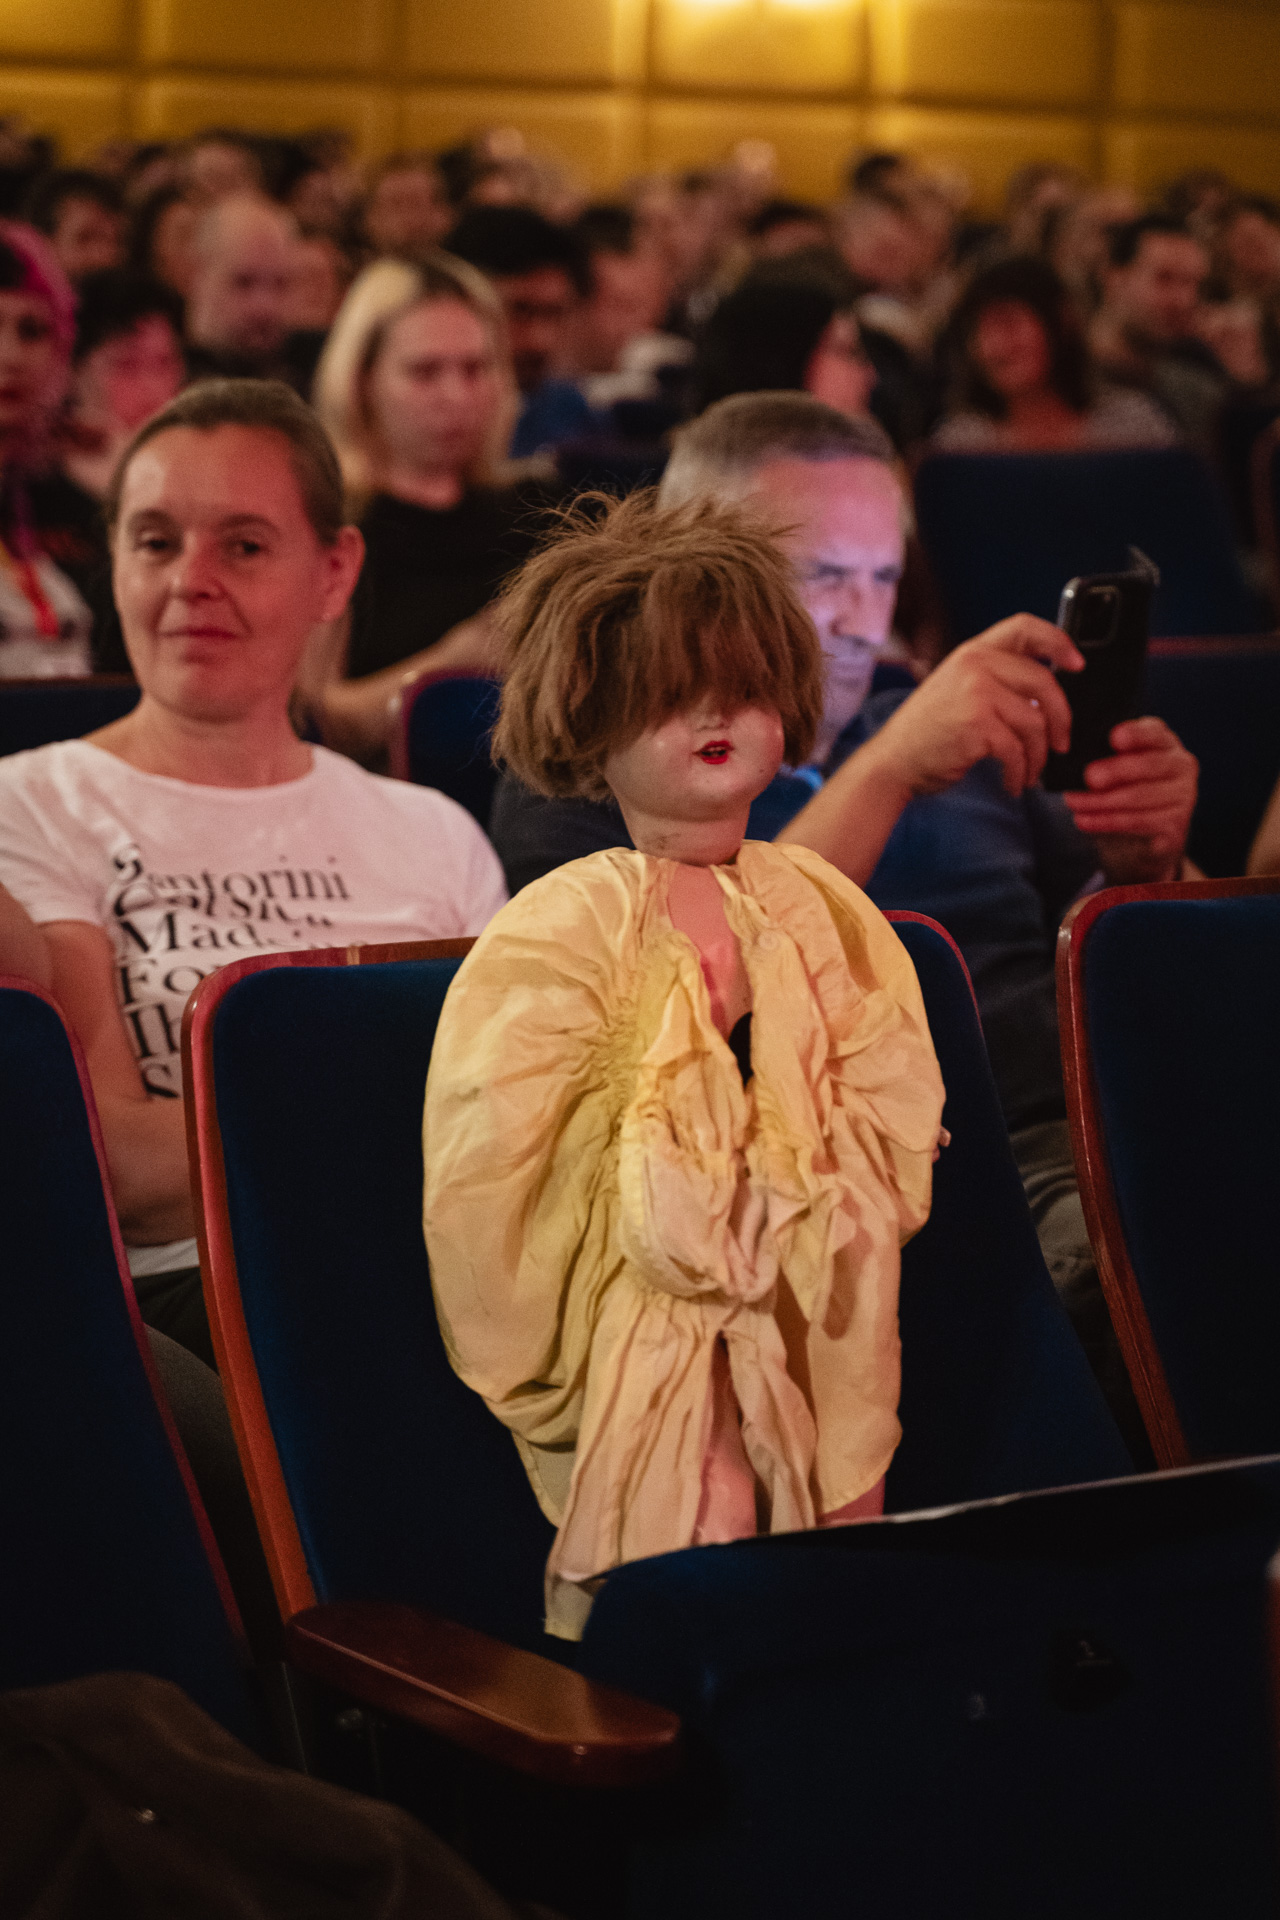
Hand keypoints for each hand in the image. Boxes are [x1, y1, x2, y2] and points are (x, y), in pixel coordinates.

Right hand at [867, 614, 1082, 798]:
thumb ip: (995, 681)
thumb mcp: (958, 690)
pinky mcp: (977, 725)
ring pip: (1035, 721)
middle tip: (1061, 743)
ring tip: (1030, 771)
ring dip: (1039, 754)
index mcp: (973, 652)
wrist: (893, 762)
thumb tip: (1045, 696)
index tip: (1077, 664)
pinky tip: (1014, 782)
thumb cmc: (927, 734)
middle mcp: (974, 665)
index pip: (1025, 627)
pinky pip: (1018, 749)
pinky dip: (1021, 772)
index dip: (1059, 641)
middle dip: (1061, 718)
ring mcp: (976, 693)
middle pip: (1044, 681)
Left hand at [1062, 717, 1197, 882]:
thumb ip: (1101, 757)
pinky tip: (1083, 820)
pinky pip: (1138, 822)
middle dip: (1115, 770)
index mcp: (1164, 742)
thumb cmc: (1122, 792)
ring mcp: (1184, 795)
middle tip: (1088, 777)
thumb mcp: (1114, 770)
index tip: (1114, 738)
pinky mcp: (1177, 825)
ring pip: (1139, 796)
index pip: (1154, 732)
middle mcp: (1181, 765)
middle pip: (1148, 765)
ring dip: (1101, 801)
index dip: (1136, 734)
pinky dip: (1107, 822)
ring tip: (1072, 802)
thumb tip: (1071, 756)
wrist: (1140, 839)